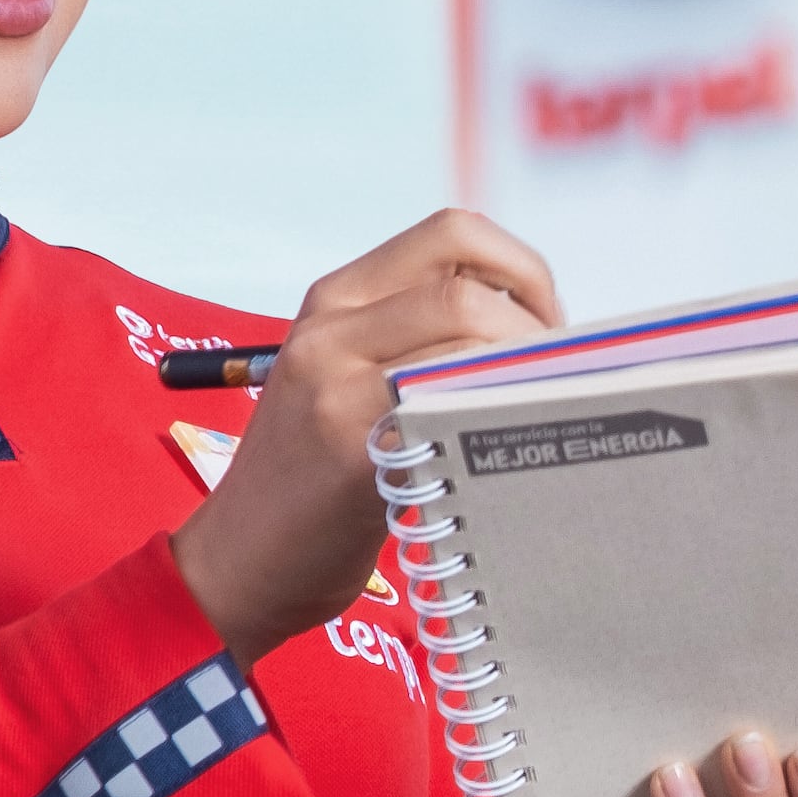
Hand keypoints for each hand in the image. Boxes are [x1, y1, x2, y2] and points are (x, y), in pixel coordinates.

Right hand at [169, 209, 560, 660]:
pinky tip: (507, 448)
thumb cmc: (314, 478)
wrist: (242, 562)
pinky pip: (447, 408)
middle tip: (555, 377)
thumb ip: (416, 336)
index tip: (547, 321)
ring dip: (522, 372)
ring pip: (462, 338)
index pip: (452, 234)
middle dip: (535, 327)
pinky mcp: (350, 449)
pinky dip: (493, 417)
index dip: (522, 267)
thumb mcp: (346, 376)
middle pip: (466, 287)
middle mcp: (330, 328)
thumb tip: (534, 325)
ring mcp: (334, 385)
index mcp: (335, 297)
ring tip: (536, 410)